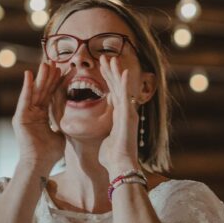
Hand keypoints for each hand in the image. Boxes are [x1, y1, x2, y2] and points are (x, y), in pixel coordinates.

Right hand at [11, 63, 66, 169]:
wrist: (40, 164)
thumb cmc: (51, 153)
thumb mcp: (61, 134)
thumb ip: (64, 123)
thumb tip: (75, 120)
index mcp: (43, 115)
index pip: (53, 95)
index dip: (60, 83)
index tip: (69, 71)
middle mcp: (33, 112)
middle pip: (44, 90)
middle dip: (51, 76)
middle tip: (57, 61)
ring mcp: (26, 114)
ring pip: (35, 92)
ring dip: (40, 78)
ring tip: (46, 64)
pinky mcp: (20, 117)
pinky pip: (24, 99)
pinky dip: (27, 87)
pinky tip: (29, 75)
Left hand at [98, 55, 141, 173]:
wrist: (120, 165)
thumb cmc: (111, 157)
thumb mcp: (103, 138)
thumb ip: (102, 130)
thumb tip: (95, 129)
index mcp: (119, 117)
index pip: (113, 93)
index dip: (107, 80)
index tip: (102, 68)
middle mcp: (126, 113)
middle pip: (117, 87)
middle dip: (111, 72)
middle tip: (105, 58)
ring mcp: (128, 113)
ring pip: (121, 88)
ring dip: (116, 73)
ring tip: (111, 59)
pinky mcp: (128, 116)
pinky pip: (125, 96)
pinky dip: (124, 83)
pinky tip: (123, 72)